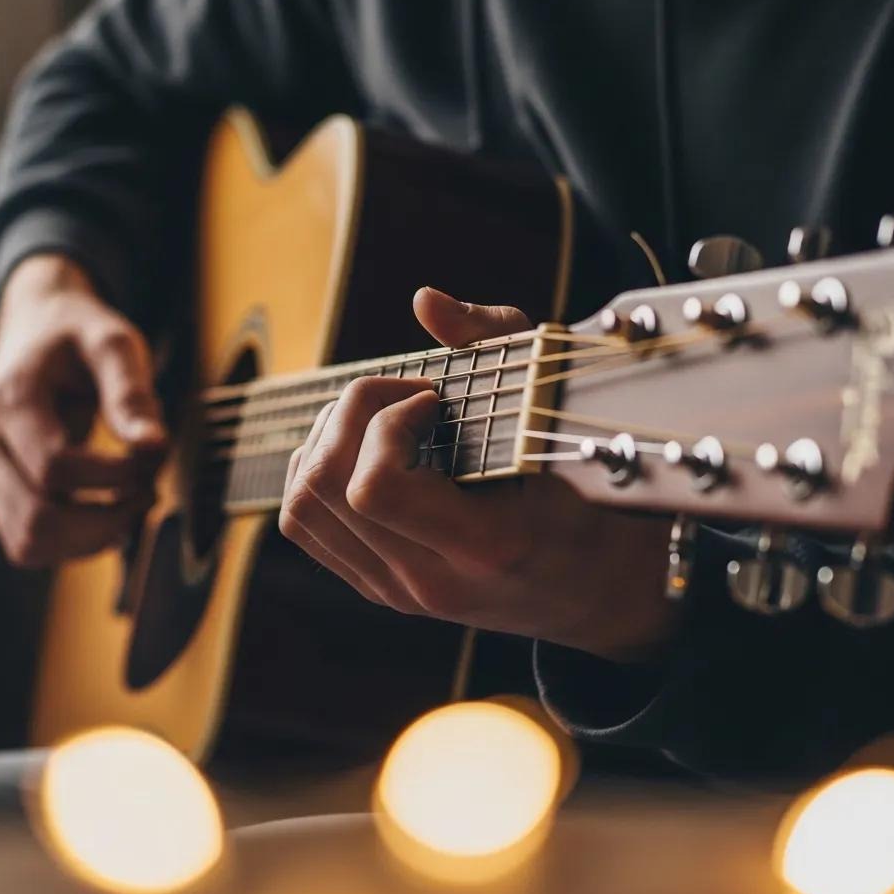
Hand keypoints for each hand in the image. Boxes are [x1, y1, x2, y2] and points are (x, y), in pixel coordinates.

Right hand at [0, 255, 166, 566]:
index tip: (154, 459)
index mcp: (11, 400)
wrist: (41, 325)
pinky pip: (29, 542)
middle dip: (107, 519)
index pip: (54, 468)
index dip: (114, 476)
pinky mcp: (2, 490)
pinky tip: (110, 516)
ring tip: (132, 504)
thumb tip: (154, 448)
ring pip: (29, 543)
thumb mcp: (115, 344)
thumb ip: (132, 395)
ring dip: (92, 538)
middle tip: (149, 491)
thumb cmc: (79, 334)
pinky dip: (74, 543)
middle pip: (37, 519)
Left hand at [279, 286, 677, 660]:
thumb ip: (498, 343)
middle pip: (326, 488)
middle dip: (350, 415)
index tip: (432, 399)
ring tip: (378, 418)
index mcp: (484, 545)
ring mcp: (396, 592)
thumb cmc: (583, 496)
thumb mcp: (557, 415)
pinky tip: (360, 450)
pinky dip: (315, 472)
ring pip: (303, 506)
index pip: (376, 486)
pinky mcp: (377, 588)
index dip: (386, 423)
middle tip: (402, 396)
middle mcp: (428, 580)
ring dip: (325, 440)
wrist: (590, 588)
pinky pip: (306, 525)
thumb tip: (425, 301)